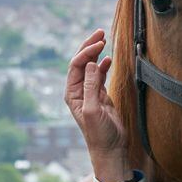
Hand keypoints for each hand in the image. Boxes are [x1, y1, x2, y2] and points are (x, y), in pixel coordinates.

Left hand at [66, 29, 128, 181]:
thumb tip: (94, 63)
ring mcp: (90, 92)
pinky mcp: (101, 96)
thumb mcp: (93, 110)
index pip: (76, 65)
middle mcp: (79, 91)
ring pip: (91, 66)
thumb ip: (92, 86)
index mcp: (72, 93)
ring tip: (104, 39)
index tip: (100, 43)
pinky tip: (109, 58)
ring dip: (97, 53)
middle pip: (81, 62)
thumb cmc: (99, 134)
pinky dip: (104, 65)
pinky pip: (101, 75)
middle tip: (100, 32)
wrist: (110, 149)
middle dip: (89, 46)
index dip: (86, 52)